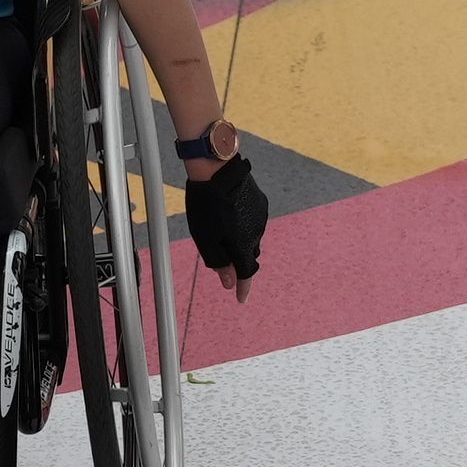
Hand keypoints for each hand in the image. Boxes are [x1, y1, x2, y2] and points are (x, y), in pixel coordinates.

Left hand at [181, 145, 264, 299]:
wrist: (218, 168)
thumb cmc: (206, 205)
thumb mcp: (205, 239)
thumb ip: (218, 263)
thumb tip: (228, 283)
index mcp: (241, 246)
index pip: (246, 274)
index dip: (243, 288)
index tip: (241, 299)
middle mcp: (256, 234)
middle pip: (247, 255)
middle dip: (236, 260)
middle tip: (220, 253)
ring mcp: (261, 217)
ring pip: (251, 237)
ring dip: (238, 238)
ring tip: (218, 223)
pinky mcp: (261, 202)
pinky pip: (253, 220)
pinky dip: (243, 223)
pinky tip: (228, 211)